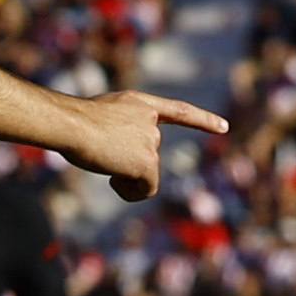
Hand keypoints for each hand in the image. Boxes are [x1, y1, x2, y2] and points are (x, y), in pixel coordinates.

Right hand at [52, 90, 229, 202]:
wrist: (73, 126)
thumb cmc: (71, 122)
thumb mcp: (99, 116)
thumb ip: (118, 129)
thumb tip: (121, 158)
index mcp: (140, 104)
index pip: (178, 111)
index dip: (202, 120)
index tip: (224, 127)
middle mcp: (151, 121)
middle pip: (148, 153)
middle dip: (128, 162)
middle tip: (103, 156)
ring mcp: (151, 141)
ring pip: (144, 172)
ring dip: (124, 176)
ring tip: (103, 162)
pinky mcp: (148, 163)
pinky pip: (147, 189)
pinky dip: (131, 191)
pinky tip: (113, 179)